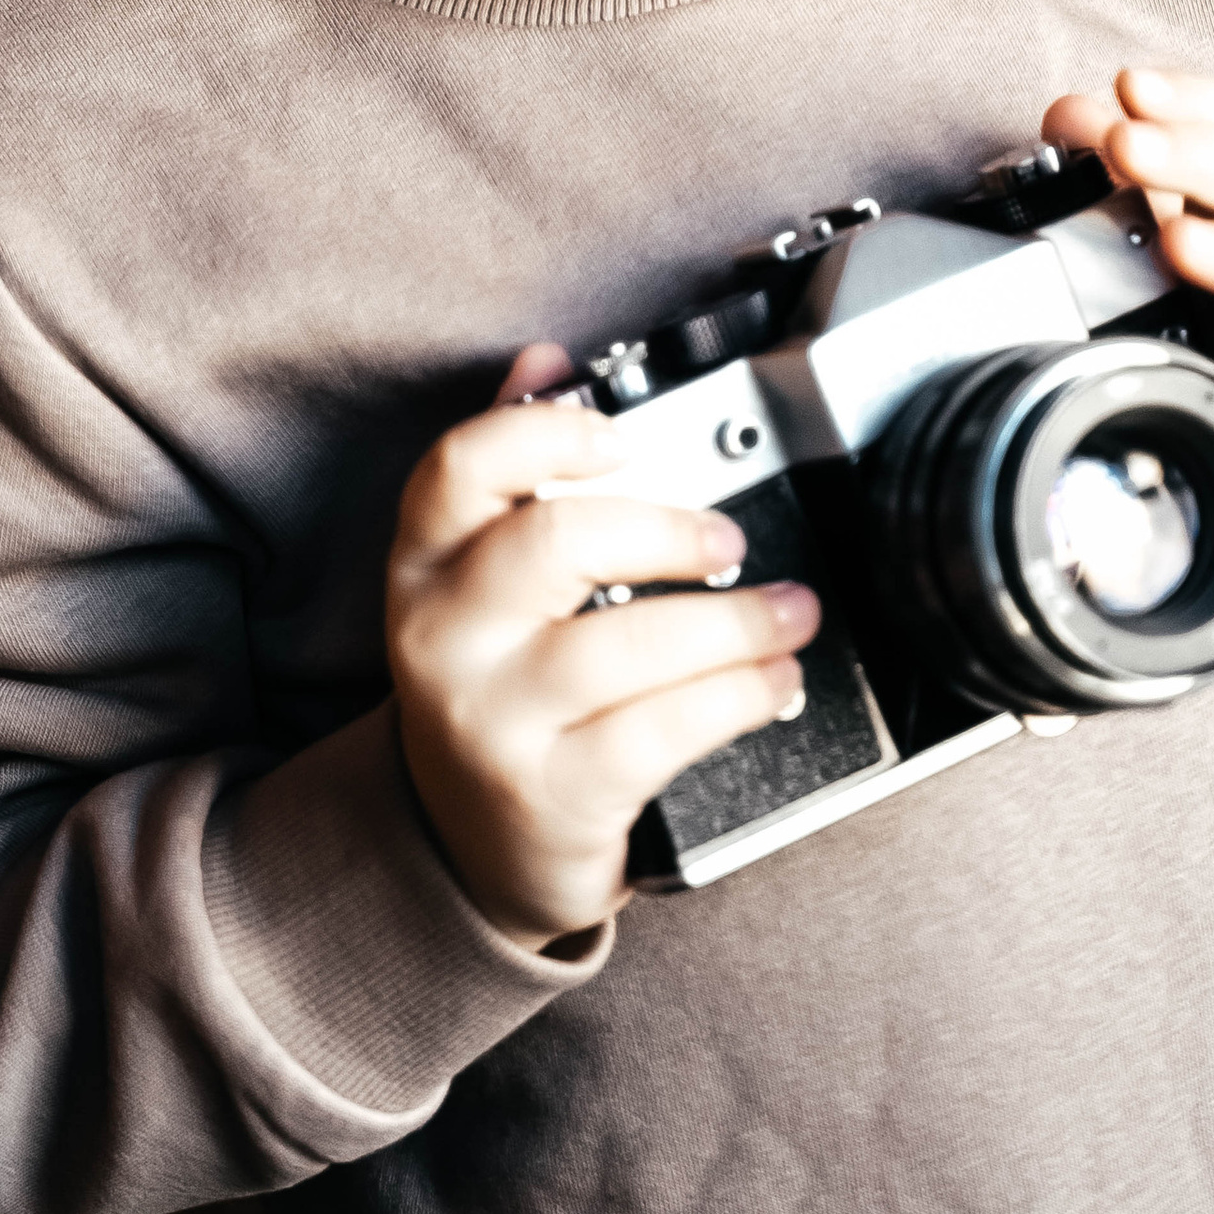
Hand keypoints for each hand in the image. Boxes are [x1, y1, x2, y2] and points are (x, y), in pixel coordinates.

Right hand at [387, 345, 817, 948]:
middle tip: (730, 538)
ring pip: (626, 643)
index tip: (623, 432)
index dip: (548, 432)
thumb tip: (548, 362)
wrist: (473, 851)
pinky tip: (773, 683)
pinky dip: (739, 696)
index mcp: (424, 567)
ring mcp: (492, 721)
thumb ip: (512, 472)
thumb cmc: (502, 694)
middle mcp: (444, 639)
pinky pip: (662, 729)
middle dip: (668, 529)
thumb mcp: (482, 588)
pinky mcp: (552, 794)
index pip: (461, 468)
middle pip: (554, 542)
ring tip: (789, 614)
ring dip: (735, 620)